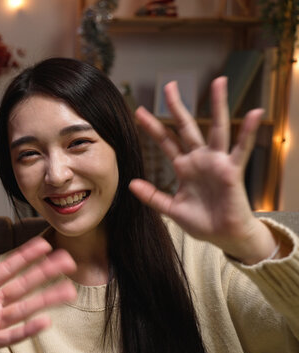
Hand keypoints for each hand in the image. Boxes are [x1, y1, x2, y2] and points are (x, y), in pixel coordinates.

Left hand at [0, 237, 76, 352]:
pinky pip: (10, 334)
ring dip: (46, 299)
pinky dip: (27, 329)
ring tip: (67, 290)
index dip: (25, 256)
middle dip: (45, 272)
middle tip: (67, 261)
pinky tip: (44, 321)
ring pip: (24, 308)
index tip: (44, 244)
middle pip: (23, 285)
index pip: (8, 268)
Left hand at [129, 77, 276, 263]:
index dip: (153, 126)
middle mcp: (200, 159)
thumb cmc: (202, 222)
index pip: (166, 141)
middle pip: (186, 126)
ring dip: (218, 105)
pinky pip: (241, 148)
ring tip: (219, 81)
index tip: (138, 111)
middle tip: (169, 85)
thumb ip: (153, 197)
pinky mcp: (232, 170)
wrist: (224, 237)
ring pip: (217, 128)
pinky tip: (255, 113)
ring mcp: (217, 162)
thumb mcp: (171, 209)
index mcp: (184, 167)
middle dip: (177, 106)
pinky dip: (248, 131)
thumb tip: (131, 184)